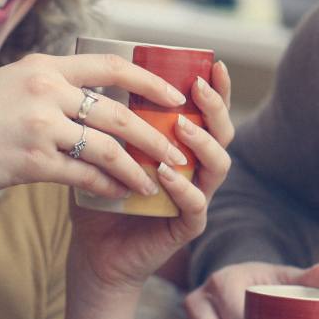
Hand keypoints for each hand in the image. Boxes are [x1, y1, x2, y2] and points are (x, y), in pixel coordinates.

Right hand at [0, 51, 200, 200]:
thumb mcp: (7, 85)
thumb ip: (47, 86)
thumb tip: (86, 96)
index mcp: (42, 66)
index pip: (111, 65)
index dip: (150, 81)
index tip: (176, 95)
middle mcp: (44, 90)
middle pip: (118, 111)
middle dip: (154, 133)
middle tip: (179, 149)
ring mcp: (38, 125)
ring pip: (107, 146)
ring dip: (137, 166)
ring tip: (156, 180)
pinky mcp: (30, 161)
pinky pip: (83, 174)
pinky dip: (107, 184)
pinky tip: (121, 194)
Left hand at [68, 60, 234, 293]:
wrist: (95, 254)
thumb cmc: (100, 200)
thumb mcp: (103, 153)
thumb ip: (108, 122)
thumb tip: (95, 76)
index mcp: (184, 148)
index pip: (208, 113)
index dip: (217, 89)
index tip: (212, 64)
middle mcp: (198, 170)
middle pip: (223, 133)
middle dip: (215, 108)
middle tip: (199, 89)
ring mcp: (197, 197)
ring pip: (219, 165)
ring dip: (202, 143)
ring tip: (181, 126)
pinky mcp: (188, 225)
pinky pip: (196, 203)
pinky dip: (183, 186)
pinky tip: (165, 172)